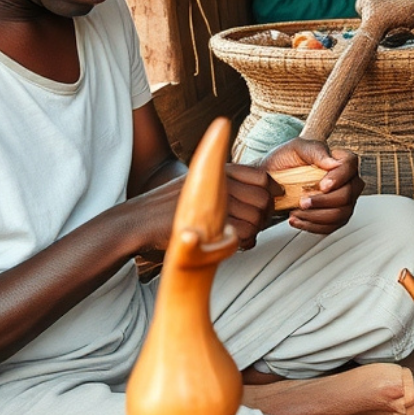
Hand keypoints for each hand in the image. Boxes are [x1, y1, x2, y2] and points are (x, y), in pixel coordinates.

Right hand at [124, 159, 280, 252]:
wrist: (141, 219)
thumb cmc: (171, 206)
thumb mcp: (198, 184)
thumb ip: (225, 186)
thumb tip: (260, 194)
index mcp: (219, 169)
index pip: (262, 177)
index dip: (272, 190)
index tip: (272, 201)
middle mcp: (219, 182)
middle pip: (263, 198)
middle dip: (265, 215)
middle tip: (257, 225)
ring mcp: (213, 202)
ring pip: (255, 218)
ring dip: (255, 230)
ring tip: (245, 236)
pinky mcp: (209, 222)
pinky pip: (243, 233)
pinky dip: (245, 242)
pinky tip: (236, 244)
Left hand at [261, 138, 362, 235]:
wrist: (273, 179)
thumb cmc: (287, 160)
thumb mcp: (297, 148)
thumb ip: (316, 150)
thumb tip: (332, 162)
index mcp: (342, 160)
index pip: (350, 166)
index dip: (338, 178)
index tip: (322, 186)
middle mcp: (348, 181)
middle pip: (348, 195)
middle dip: (324, 202)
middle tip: (303, 201)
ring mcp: (344, 201)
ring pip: (340, 214)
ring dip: (316, 216)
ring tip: (296, 211)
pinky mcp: (335, 217)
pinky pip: (330, 227)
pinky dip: (312, 226)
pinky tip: (297, 219)